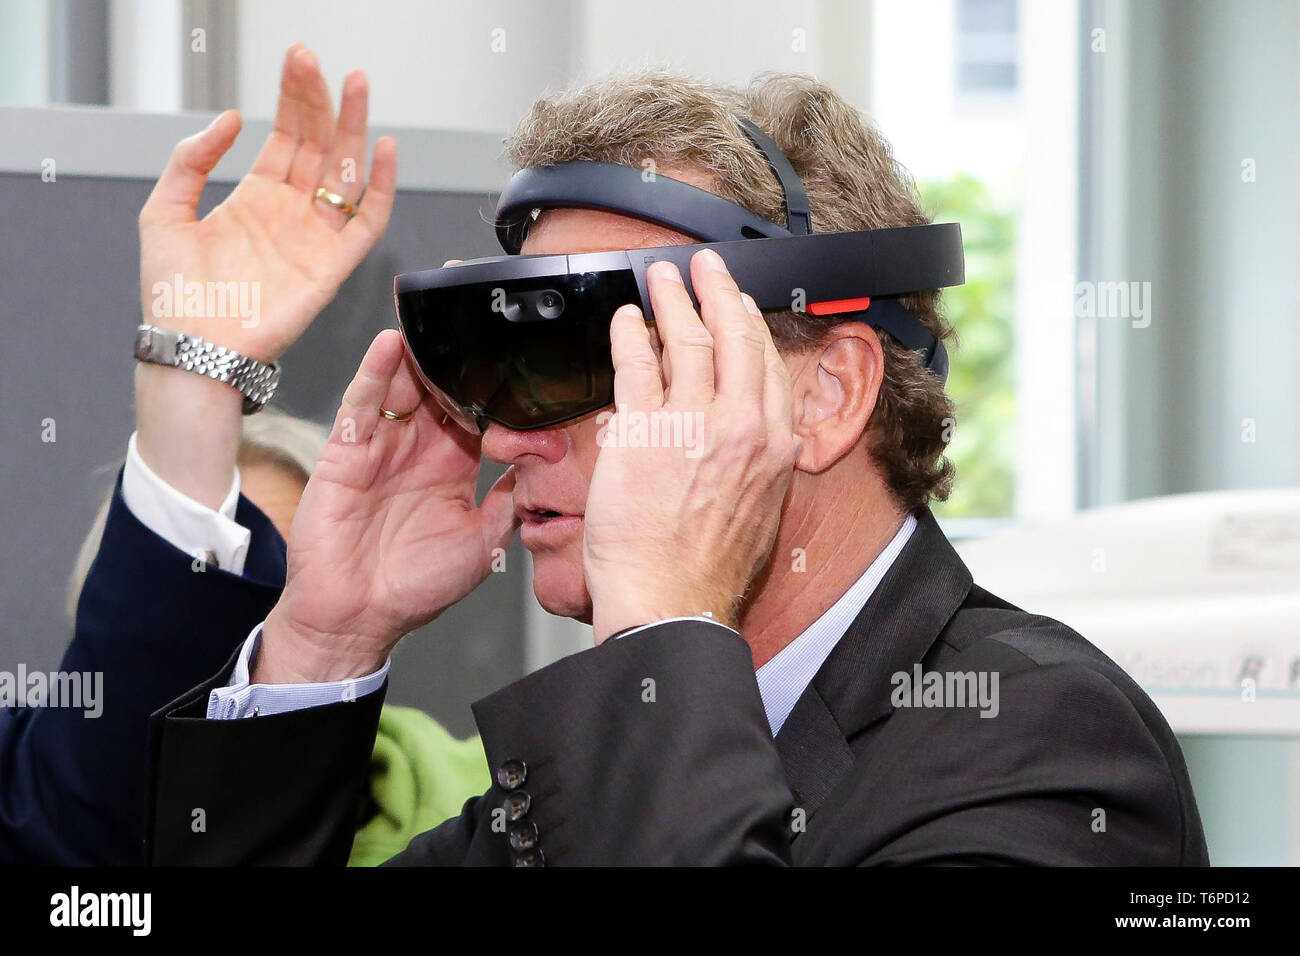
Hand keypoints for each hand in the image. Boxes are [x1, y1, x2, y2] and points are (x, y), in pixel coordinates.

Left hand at [134, 44, 395, 507]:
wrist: (190, 346)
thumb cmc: (173, 292)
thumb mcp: (163, 211)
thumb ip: (191, 160)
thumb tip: (229, 119)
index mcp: (255, 200)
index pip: (286, 138)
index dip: (293, 98)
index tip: (297, 60)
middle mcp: (291, 214)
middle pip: (319, 146)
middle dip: (324, 101)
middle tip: (323, 62)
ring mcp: (315, 239)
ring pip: (346, 174)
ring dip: (355, 129)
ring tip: (356, 86)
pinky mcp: (333, 268)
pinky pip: (366, 223)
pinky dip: (379, 188)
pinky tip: (383, 150)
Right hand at [255, 330, 517, 682]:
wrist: (358, 618)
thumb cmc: (414, 589)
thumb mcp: (483, 542)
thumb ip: (510, 501)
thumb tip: (544, 470)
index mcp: (451, 468)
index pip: (477, 416)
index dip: (496, 392)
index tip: (523, 369)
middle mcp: (418, 451)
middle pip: (440, 391)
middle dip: (459, 362)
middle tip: (483, 327)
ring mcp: (381, 447)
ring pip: (404, 387)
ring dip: (421, 356)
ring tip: (442, 324)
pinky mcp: (346, 451)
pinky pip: (362, 403)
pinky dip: (375, 372)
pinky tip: (391, 345)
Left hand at [583, 249, 800, 641]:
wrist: (674, 606)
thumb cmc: (707, 575)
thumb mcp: (759, 513)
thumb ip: (754, 468)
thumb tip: (740, 448)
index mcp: (773, 447)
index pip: (767, 367)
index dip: (750, 327)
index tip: (738, 308)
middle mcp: (741, 427)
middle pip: (734, 337)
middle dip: (718, 291)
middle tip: (706, 268)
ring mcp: (692, 424)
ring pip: (686, 339)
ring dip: (672, 298)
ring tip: (661, 277)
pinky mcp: (643, 430)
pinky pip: (637, 364)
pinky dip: (630, 333)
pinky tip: (625, 319)